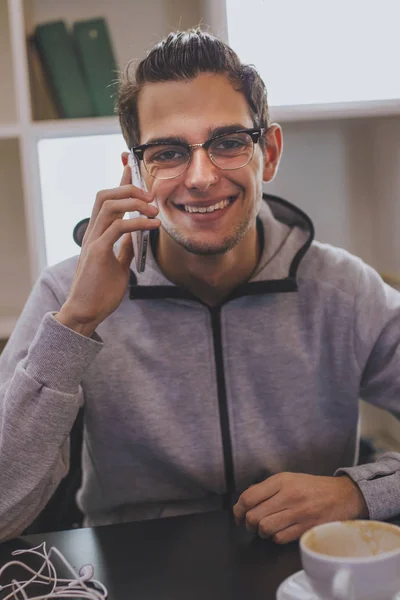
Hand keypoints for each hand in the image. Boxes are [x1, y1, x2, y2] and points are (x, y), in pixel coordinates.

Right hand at [55, 166, 160, 335]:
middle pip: (105, 194)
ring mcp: (93, 240)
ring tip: (154, 210)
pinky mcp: (97, 252)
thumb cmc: (100, 291)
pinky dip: (138, 222)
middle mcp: (92, 232)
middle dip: (129, 187)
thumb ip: (125, 248)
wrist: (86, 312)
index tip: (131, 164)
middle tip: (151, 196)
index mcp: (97, 234)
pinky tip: (152, 226)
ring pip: (109, 204)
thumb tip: (137, 237)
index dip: (120, 180)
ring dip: (134, 202)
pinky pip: (118, 227)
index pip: (108, 199)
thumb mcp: (118, 265)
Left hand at [233, 472, 368, 543]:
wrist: (343, 495)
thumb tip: (245, 502)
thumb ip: (268, 488)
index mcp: (281, 480)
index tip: (239, 515)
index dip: (238, 510)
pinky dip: (276, 538)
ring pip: (265, 528)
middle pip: (254, 515)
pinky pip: (280, 538)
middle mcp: (288, 495)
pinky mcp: (306, 528)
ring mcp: (298, 513)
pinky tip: (280, 532)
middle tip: (252, 524)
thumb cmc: (312, 487)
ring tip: (266, 529)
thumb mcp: (289, 479)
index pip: (249, 497)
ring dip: (262, 532)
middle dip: (249, 523)